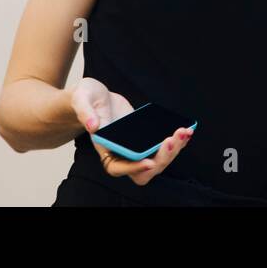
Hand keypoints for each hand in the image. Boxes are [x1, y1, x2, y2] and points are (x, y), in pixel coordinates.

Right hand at [70, 77, 192, 185]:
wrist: (96, 97)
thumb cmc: (86, 99)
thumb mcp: (81, 99)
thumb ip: (85, 112)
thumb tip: (94, 126)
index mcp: (104, 149)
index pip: (118, 168)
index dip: (134, 168)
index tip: (148, 161)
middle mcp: (121, 154)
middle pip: (144, 170)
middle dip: (161, 158)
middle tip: (172, 138)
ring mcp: (135, 148)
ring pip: (157, 160)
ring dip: (173, 150)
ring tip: (184, 131)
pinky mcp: (145, 139)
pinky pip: (162, 148)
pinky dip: (176, 141)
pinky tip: (185, 130)